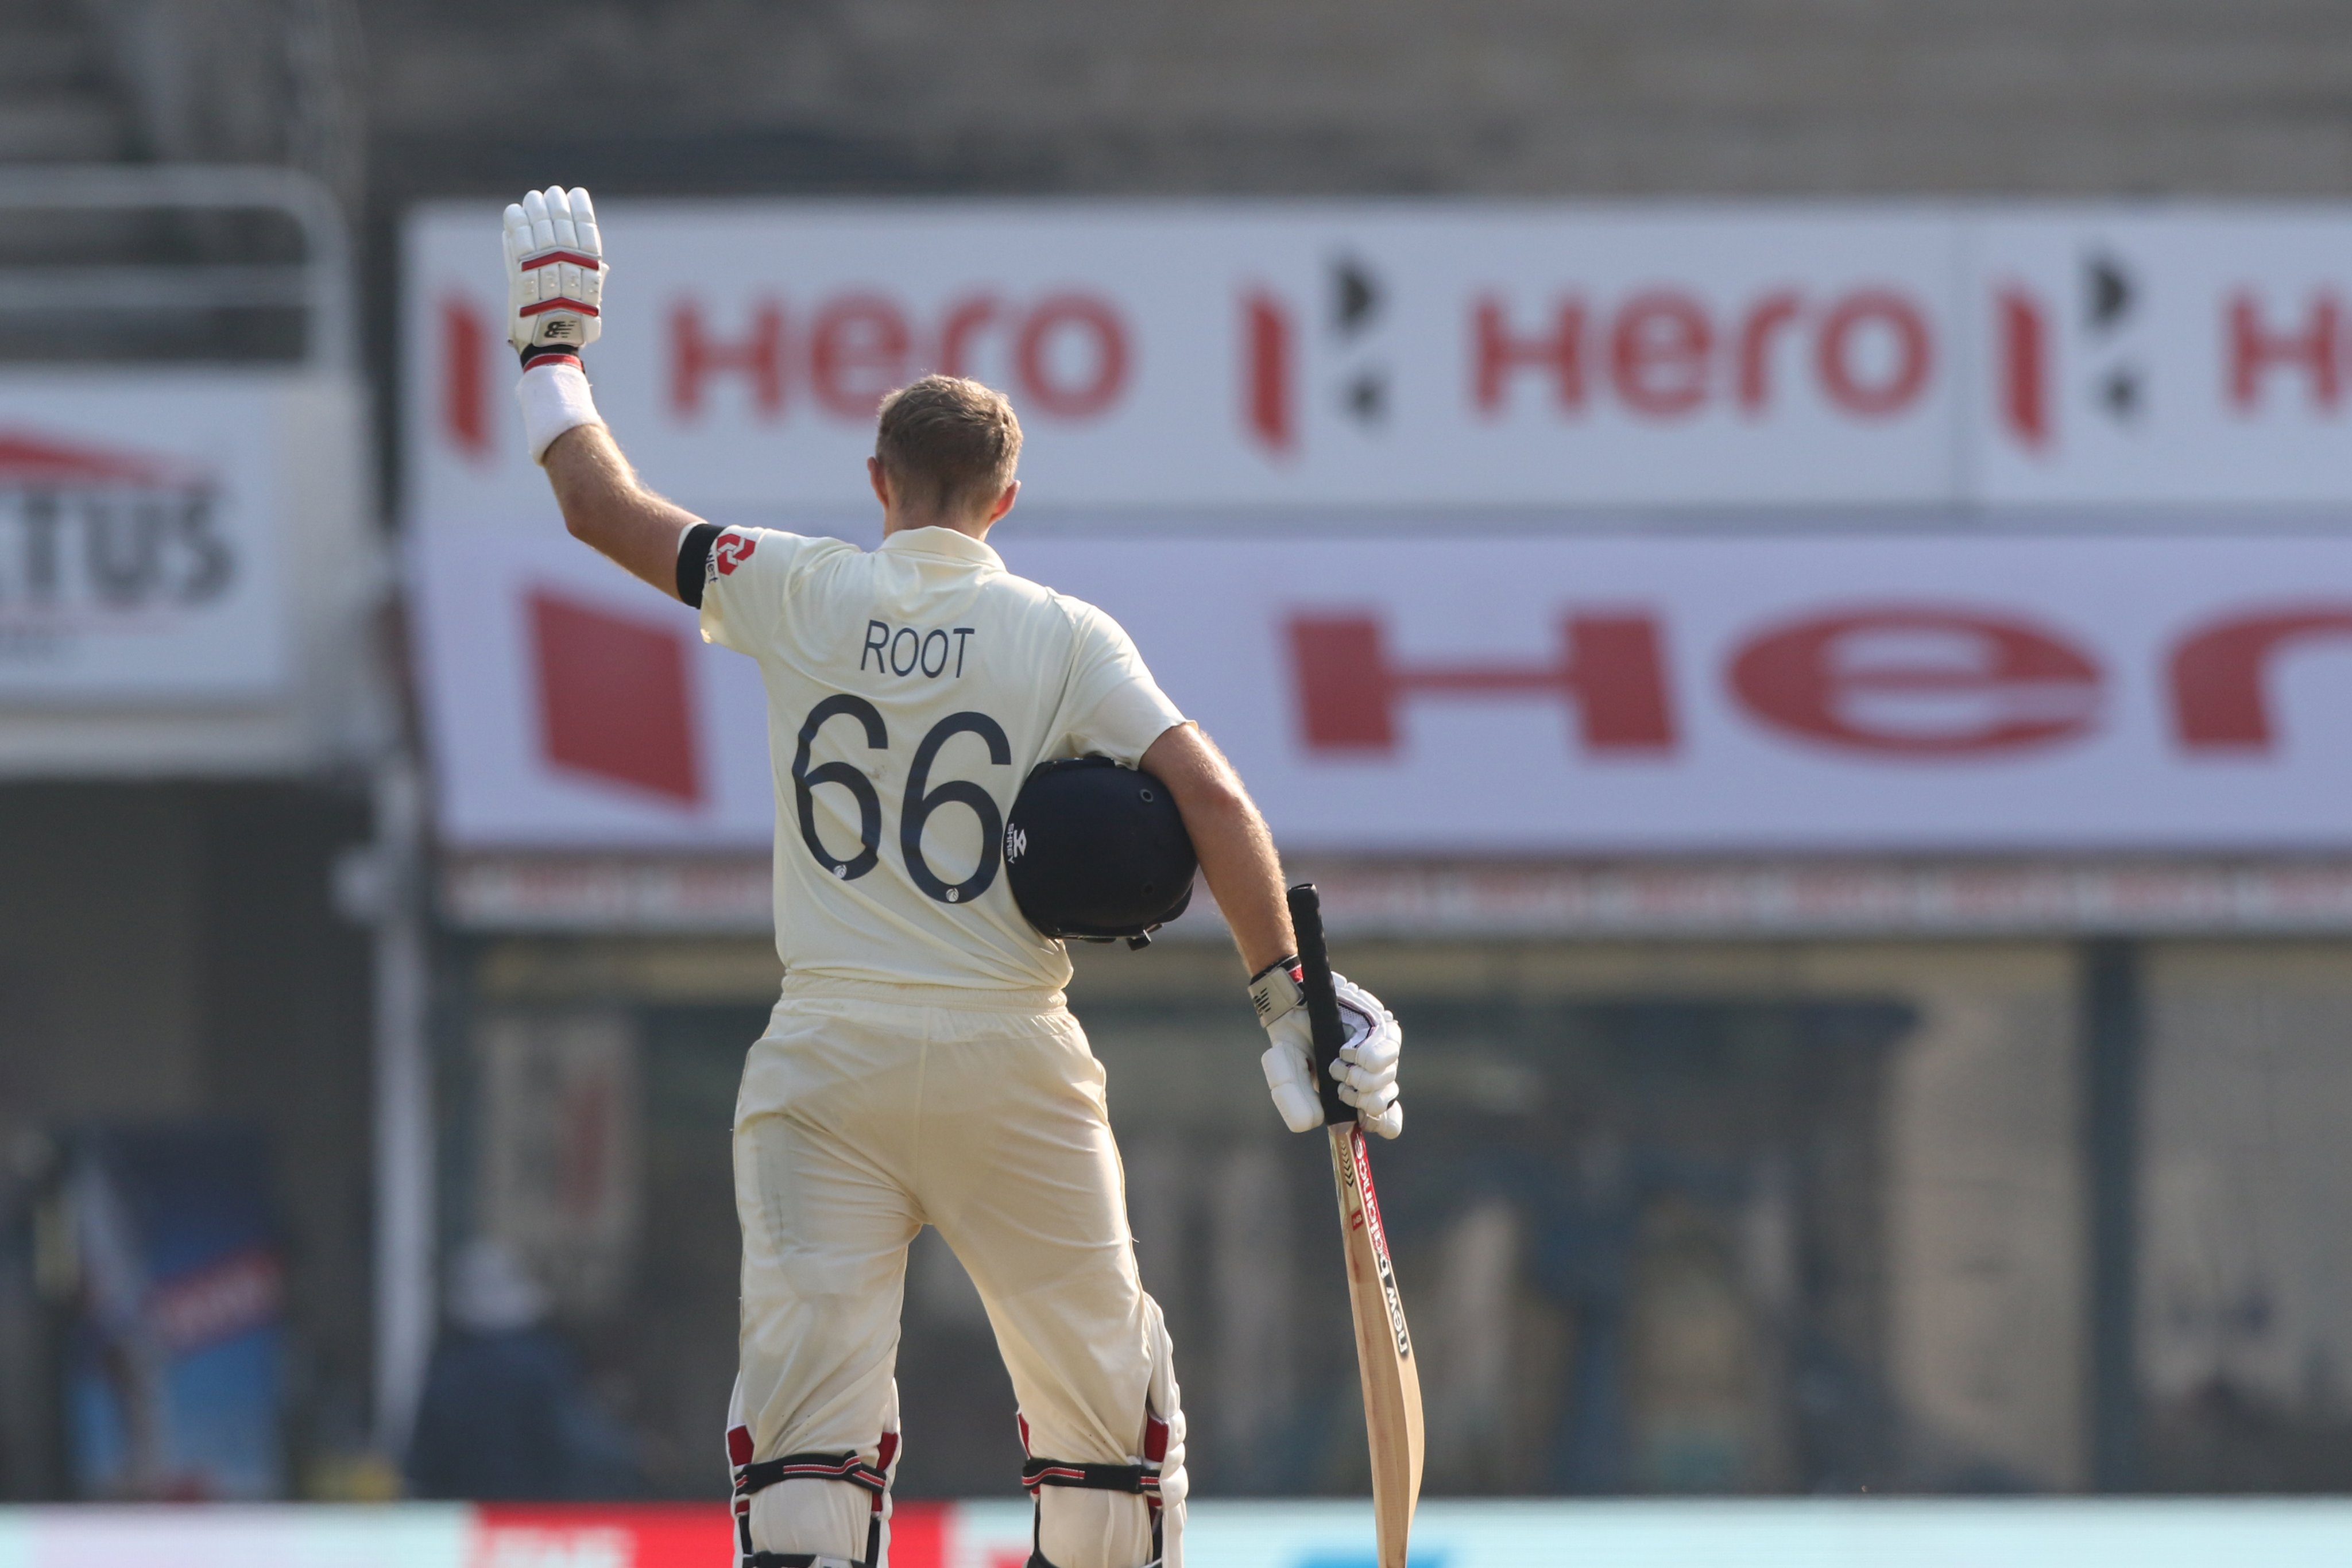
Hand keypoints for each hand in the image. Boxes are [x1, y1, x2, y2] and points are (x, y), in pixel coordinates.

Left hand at [502, 186, 605, 362]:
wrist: (551, 345)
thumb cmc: (574, 325)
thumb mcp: (593, 300)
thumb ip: (593, 277)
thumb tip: (596, 259)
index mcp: (590, 268)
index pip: (587, 227)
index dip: (581, 207)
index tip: (576, 193)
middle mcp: (569, 265)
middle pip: (562, 222)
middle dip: (556, 203)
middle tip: (551, 193)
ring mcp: (544, 268)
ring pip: (540, 227)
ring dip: (535, 207)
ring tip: (533, 198)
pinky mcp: (521, 274)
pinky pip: (518, 241)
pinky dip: (515, 224)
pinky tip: (514, 212)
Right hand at [1250, 960, 1403, 1138]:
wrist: (1292, 1003)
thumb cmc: (1291, 1040)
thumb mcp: (1284, 1075)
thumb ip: (1293, 1101)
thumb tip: (1315, 1122)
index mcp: (1354, 1092)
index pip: (1386, 1118)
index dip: (1382, 1123)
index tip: (1366, 1121)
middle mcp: (1371, 1073)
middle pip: (1385, 1102)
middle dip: (1362, 1103)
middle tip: (1340, 1089)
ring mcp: (1379, 1051)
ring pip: (1387, 1079)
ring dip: (1359, 1079)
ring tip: (1336, 1065)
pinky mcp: (1382, 1028)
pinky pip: (1387, 1052)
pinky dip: (1365, 1057)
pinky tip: (1347, 1051)